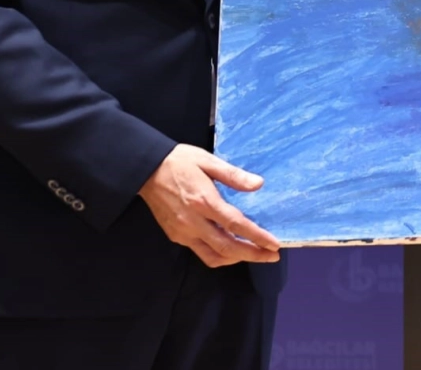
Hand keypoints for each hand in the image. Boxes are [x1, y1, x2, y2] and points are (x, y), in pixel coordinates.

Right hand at [138, 144, 280, 267]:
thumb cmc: (179, 161)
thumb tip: (258, 184)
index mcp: (204, 201)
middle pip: (227, 248)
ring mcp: (183, 232)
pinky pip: (201, 252)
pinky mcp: (176, 236)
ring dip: (236, 259)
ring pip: (213, 256)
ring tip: (254, 254)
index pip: (236, 225)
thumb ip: (233, 175)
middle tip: (272, 256)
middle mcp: (194, 222)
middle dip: (252, 255)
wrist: (146, 170)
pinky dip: (219, 255)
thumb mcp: (208, 161)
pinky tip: (230, 247)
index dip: (258, 237)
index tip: (275, 245)